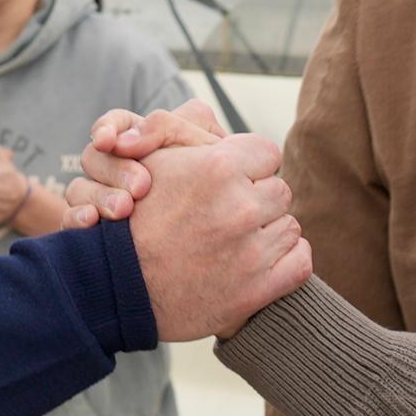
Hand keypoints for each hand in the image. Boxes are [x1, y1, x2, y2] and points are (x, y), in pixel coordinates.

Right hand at [71, 102, 233, 219]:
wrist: (216, 250)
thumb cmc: (220, 194)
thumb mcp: (207, 155)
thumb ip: (176, 129)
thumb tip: (132, 135)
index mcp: (143, 144)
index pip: (116, 125)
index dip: (107, 128)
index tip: (108, 140)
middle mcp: (117, 170)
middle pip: (95, 156)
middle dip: (115, 168)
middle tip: (141, 186)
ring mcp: (101, 201)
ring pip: (78, 188)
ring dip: (99, 195)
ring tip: (123, 209)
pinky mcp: (92, 232)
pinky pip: (70, 220)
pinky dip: (76, 218)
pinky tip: (90, 221)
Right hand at [125, 130, 309, 338]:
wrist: (114, 290)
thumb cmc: (132, 220)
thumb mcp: (152, 161)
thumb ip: (188, 131)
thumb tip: (222, 125)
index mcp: (217, 167)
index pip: (266, 152)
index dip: (248, 166)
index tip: (231, 181)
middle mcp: (240, 208)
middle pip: (279, 190)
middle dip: (258, 199)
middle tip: (228, 214)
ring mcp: (251, 252)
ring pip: (290, 226)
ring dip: (268, 232)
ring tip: (235, 241)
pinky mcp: (258, 289)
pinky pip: (300, 262)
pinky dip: (285, 261)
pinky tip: (259, 263)